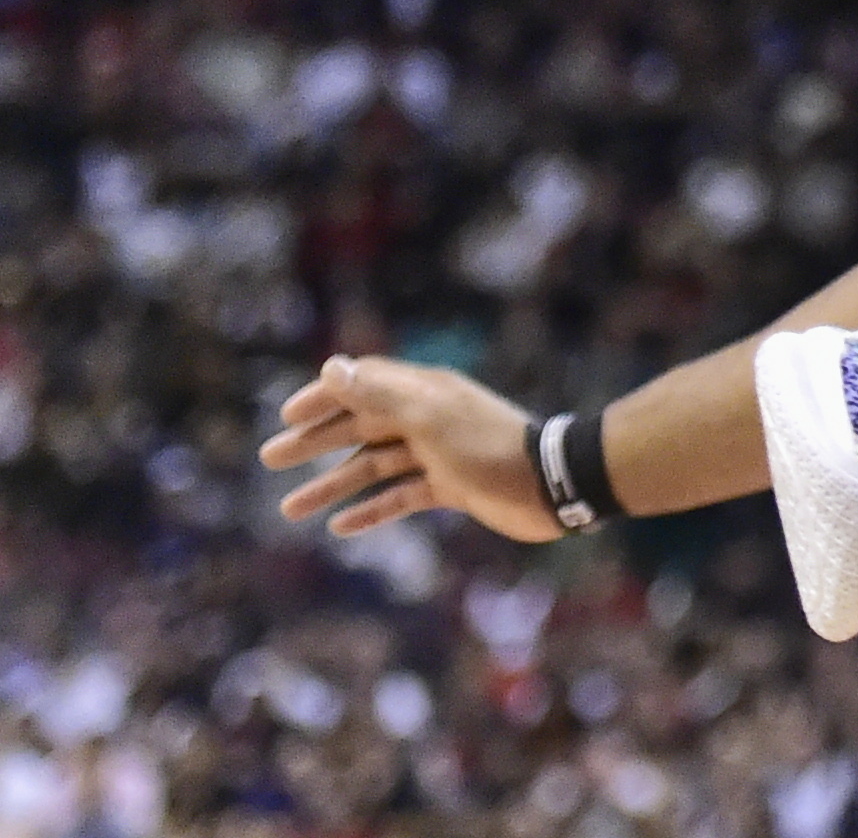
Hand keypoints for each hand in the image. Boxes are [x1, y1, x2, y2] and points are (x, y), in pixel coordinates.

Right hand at [260, 353, 563, 542]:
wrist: (550, 486)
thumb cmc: (488, 447)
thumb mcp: (428, 418)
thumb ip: (379, 395)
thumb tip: (331, 367)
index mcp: (424, 393)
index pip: (364, 383)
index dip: (325, 396)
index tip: (286, 415)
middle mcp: (428, 418)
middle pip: (362, 426)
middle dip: (316, 441)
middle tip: (271, 459)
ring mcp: (439, 453)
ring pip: (375, 466)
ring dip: (333, 485)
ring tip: (289, 508)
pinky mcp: (452, 486)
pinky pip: (401, 495)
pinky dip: (371, 509)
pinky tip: (340, 527)